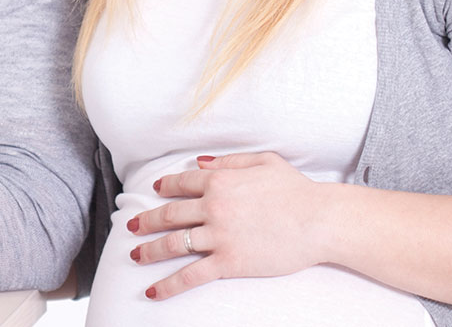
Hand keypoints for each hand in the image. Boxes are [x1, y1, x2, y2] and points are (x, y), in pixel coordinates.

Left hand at [126, 153, 329, 300]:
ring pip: (173, 244)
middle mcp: (213, 207)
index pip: (182, 183)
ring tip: (135, 255)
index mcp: (220, 181)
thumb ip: (228, 161)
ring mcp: (218, 236)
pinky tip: (153, 290)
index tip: (154, 191)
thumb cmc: (297, 190)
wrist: (320, 220)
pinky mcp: (228, 262)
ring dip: (150, 250)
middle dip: (145, 221)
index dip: (164, 187)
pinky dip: (168, 284)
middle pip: (169, 214)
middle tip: (131, 227)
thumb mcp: (263, 162)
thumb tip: (198, 163)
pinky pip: (190, 274)